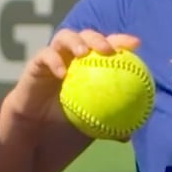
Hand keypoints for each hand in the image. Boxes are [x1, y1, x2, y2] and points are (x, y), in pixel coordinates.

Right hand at [5, 28, 144, 132]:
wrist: (35, 132)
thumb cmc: (64, 127)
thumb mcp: (89, 127)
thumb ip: (107, 127)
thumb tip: (128, 135)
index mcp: (90, 65)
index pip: (108, 47)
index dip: (121, 41)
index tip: (135, 44)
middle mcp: (72, 56)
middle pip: (88, 36)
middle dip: (99, 38)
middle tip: (108, 50)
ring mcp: (54, 57)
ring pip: (65, 37)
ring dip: (76, 41)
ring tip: (84, 53)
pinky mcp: (36, 64)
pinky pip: (45, 55)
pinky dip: (53, 60)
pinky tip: (62, 73)